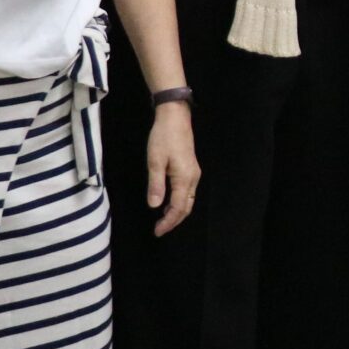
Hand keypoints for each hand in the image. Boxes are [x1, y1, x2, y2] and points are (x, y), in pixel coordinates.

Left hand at [144, 105, 200, 235]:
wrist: (175, 117)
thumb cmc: (163, 137)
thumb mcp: (155, 161)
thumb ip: (156, 185)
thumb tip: (155, 206)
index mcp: (184, 179)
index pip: (178, 208)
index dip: (168, 222)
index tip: (157, 231)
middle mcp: (193, 179)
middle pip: (186, 207)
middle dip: (174, 221)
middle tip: (159, 230)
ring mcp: (194, 174)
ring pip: (188, 200)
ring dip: (177, 212)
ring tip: (163, 220)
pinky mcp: (191, 169)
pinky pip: (187, 192)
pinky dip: (179, 202)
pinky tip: (168, 202)